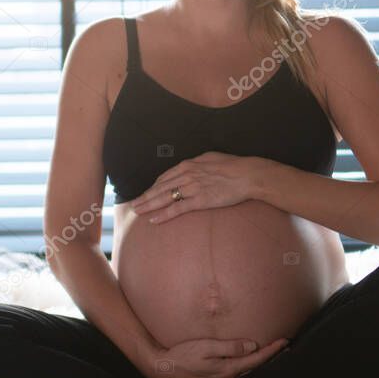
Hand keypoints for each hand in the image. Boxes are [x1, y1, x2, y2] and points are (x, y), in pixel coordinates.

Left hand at [130, 152, 261, 223]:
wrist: (246, 175)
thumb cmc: (232, 165)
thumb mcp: (210, 158)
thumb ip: (197, 163)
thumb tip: (190, 166)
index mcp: (188, 165)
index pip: (164, 177)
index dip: (153, 186)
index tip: (145, 193)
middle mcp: (186, 175)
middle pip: (159, 187)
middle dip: (145, 197)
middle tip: (133, 205)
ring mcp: (192, 188)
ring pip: (164, 198)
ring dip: (148, 205)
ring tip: (137, 212)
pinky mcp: (199, 200)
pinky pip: (177, 208)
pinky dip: (163, 214)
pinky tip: (154, 219)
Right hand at [142, 335, 289, 377]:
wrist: (165, 371)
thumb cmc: (184, 355)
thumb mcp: (206, 347)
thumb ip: (230, 347)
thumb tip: (252, 345)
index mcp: (227, 370)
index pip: (256, 359)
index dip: (272, 350)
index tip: (286, 341)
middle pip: (255, 369)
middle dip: (272, 358)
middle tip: (288, 348)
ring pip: (248, 373)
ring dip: (261, 364)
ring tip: (276, 354)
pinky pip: (238, 375)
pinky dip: (249, 368)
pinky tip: (253, 362)